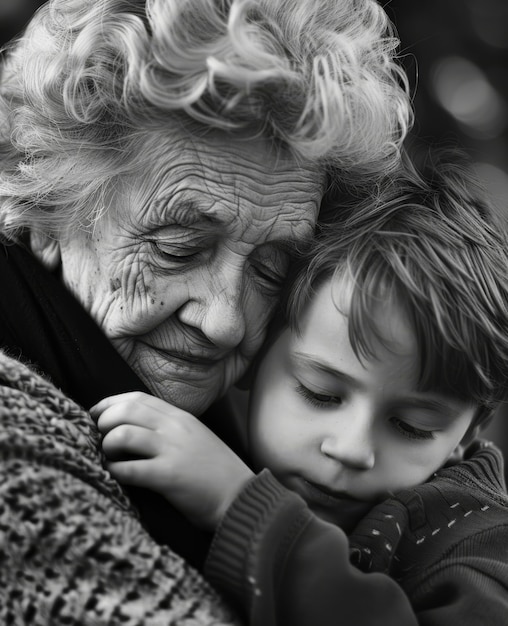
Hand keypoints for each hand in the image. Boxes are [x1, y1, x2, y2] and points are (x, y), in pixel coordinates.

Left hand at [91, 392, 253, 530]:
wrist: (241, 497)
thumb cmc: (215, 472)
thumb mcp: (195, 437)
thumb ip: (169, 428)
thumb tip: (133, 427)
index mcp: (180, 417)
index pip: (137, 398)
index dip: (110, 403)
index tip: (95, 414)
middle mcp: (175, 428)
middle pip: (125, 411)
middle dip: (103, 422)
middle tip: (97, 438)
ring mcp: (172, 450)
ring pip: (122, 435)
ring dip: (106, 447)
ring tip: (109, 458)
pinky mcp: (169, 476)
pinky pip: (129, 469)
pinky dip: (114, 472)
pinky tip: (114, 477)